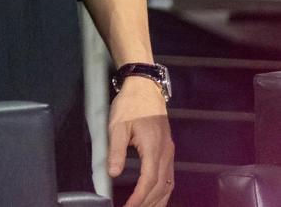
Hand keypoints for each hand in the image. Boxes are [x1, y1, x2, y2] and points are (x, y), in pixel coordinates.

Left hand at [108, 77, 173, 206]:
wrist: (145, 88)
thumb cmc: (130, 105)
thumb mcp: (117, 126)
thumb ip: (116, 151)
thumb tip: (113, 173)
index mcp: (154, 149)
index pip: (148, 182)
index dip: (139, 198)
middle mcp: (166, 154)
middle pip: (161, 187)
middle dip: (149, 203)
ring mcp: (169, 152)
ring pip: (168, 183)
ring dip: (159, 200)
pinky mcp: (167, 149)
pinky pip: (169, 176)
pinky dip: (163, 190)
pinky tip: (157, 196)